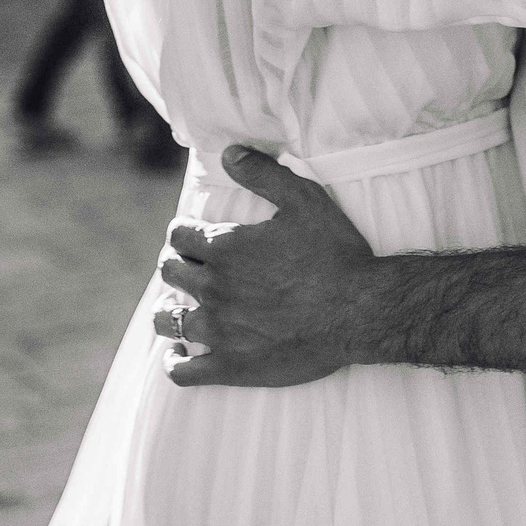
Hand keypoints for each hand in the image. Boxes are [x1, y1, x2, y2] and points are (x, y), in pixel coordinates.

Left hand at [154, 145, 377, 388]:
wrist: (359, 309)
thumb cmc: (335, 253)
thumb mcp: (304, 199)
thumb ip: (262, 174)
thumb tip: (228, 154)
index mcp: (226, 249)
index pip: (180, 235)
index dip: (183, 232)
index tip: (191, 235)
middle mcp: (214, 288)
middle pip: (171, 273)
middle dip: (175, 265)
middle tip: (187, 266)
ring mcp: (220, 330)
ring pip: (169, 321)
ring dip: (166, 311)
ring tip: (173, 309)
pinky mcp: (231, 366)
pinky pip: (184, 372)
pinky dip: (175, 362)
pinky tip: (178, 355)